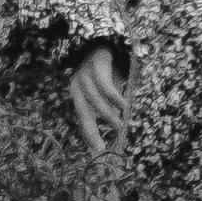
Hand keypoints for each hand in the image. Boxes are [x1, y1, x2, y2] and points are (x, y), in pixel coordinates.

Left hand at [66, 41, 130, 157]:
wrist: (106, 45)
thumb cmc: (108, 75)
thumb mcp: (106, 96)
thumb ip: (108, 111)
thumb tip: (117, 132)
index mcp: (78, 97)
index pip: (83, 121)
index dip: (90, 138)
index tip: (99, 155)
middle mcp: (77, 87)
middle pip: (84, 114)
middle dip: (92, 133)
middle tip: (102, 149)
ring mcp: (84, 75)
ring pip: (95, 100)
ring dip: (107, 115)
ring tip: (119, 126)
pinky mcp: (95, 66)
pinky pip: (104, 85)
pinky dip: (114, 98)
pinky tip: (124, 106)